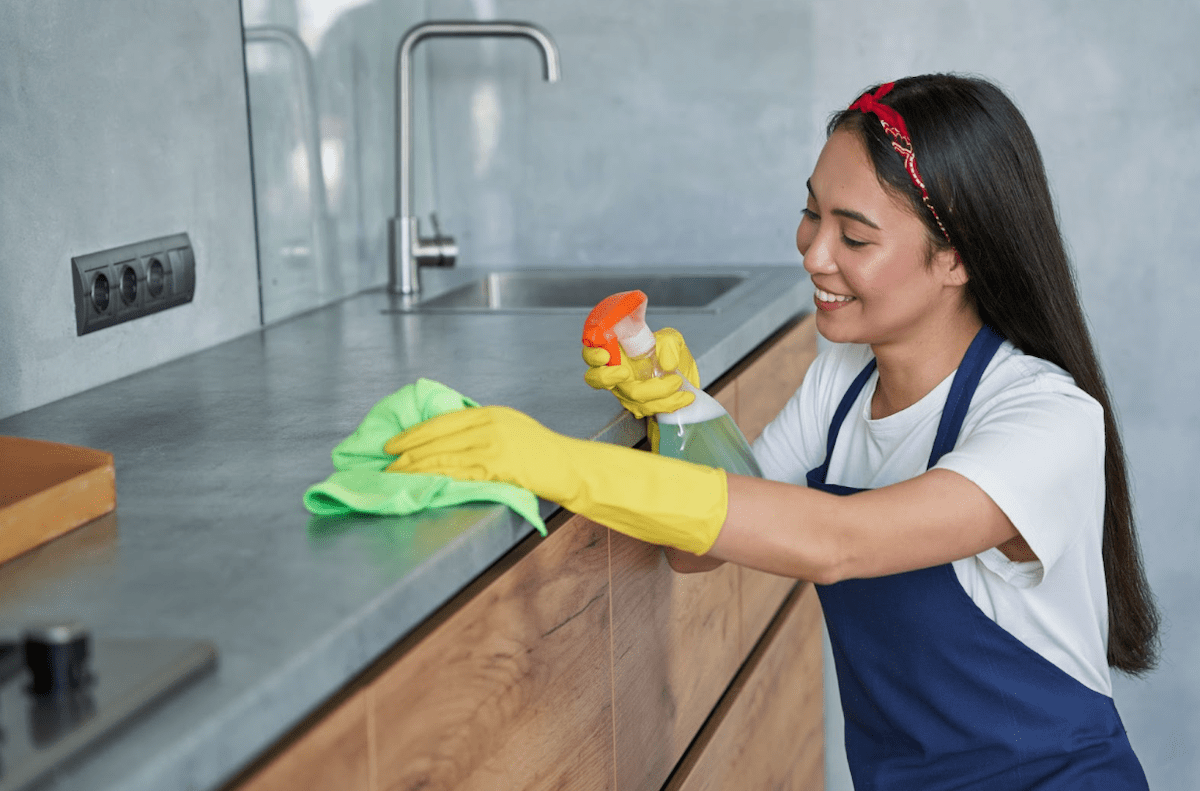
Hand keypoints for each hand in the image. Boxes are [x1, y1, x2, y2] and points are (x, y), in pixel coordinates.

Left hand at [384, 406, 727, 554]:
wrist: (583, 472)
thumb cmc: (551, 462)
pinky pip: (463, 468)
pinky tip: (422, 482)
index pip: (446, 420)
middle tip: (382, 457)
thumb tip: (454, 449)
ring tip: (393, 472)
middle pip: (441, 433)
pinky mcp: (505, 462)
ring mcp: (500, 442)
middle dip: (408, 447)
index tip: (393, 442)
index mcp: (496, 415)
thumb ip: (486, 440)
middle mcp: (495, 423)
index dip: (417, 431)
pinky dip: (438, 474)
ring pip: (447, 451)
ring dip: (416, 462)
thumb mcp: (516, 441)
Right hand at [582, 327, 699, 418]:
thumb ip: (668, 345)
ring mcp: (624, 391)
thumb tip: (667, 363)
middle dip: (610, 377)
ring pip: (629, 397)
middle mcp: (614, 372)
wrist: (683, 374)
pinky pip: (647, 409)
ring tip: (678, 382)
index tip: (605, 355)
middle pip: (599, 379)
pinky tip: (683, 396)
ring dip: (656, 392)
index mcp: (615, 351)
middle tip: (626, 372)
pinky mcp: (638, 405)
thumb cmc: (669, 353)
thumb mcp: (672, 340)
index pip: (591, 353)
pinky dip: (668, 403)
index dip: (592, 356)